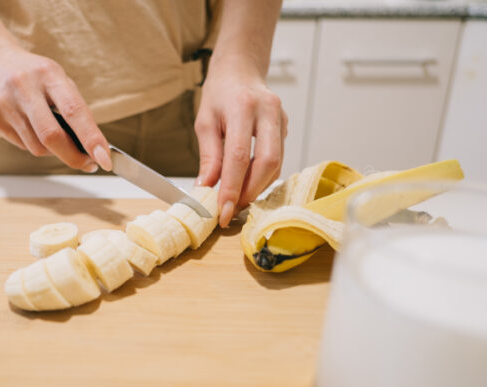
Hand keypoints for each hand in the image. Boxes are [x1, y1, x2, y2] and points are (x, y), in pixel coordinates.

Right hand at [0, 44, 111, 171]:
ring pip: (37, 147)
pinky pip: (23, 145)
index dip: (91, 138)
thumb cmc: (35, 75)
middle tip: (89, 164)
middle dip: (74, 157)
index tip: (104, 158)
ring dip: (55, 152)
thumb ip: (75, 110)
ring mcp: (6, 103)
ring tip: (60, 142)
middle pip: (52, 136)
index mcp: (49, 74)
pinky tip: (36, 132)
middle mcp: (25, 87)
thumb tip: (92, 148)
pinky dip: (37, 145)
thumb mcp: (59, 80)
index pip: (73, 111)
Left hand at [195, 57, 287, 226]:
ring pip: (276, 164)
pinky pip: (278, 160)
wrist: (241, 70)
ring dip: (257, 187)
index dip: (232, 188)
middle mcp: (268, 111)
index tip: (223, 211)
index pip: (238, 156)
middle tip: (232, 209)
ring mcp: (282, 119)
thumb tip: (207, 188)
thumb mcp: (205, 121)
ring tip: (236, 200)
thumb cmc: (220, 94)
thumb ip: (208, 156)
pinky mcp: (286, 128)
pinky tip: (247, 184)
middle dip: (250, 192)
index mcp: (243, 107)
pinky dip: (262, 177)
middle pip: (267, 163)